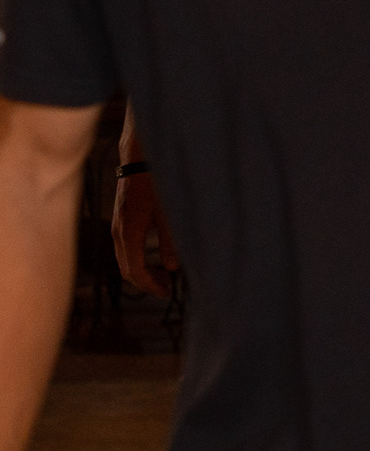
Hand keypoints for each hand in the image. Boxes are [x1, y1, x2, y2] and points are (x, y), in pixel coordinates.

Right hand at [111, 168, 177, 297]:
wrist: (141, 156)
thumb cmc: (160, 181)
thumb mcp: (171, 212)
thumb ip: (171, 241)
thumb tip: (172, 268)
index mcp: (130, 232)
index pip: (135, 270)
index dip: (150, 285)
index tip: (167, 293)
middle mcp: (118, 232)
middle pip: (126, 269)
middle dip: (146, 282)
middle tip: (167, 289)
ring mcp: (116, 225)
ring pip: (124, 259)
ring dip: (142, 271)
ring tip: (164, 277)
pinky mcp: (120, 219)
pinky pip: (125, 248)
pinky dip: (137, 259)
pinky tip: (155, 258)